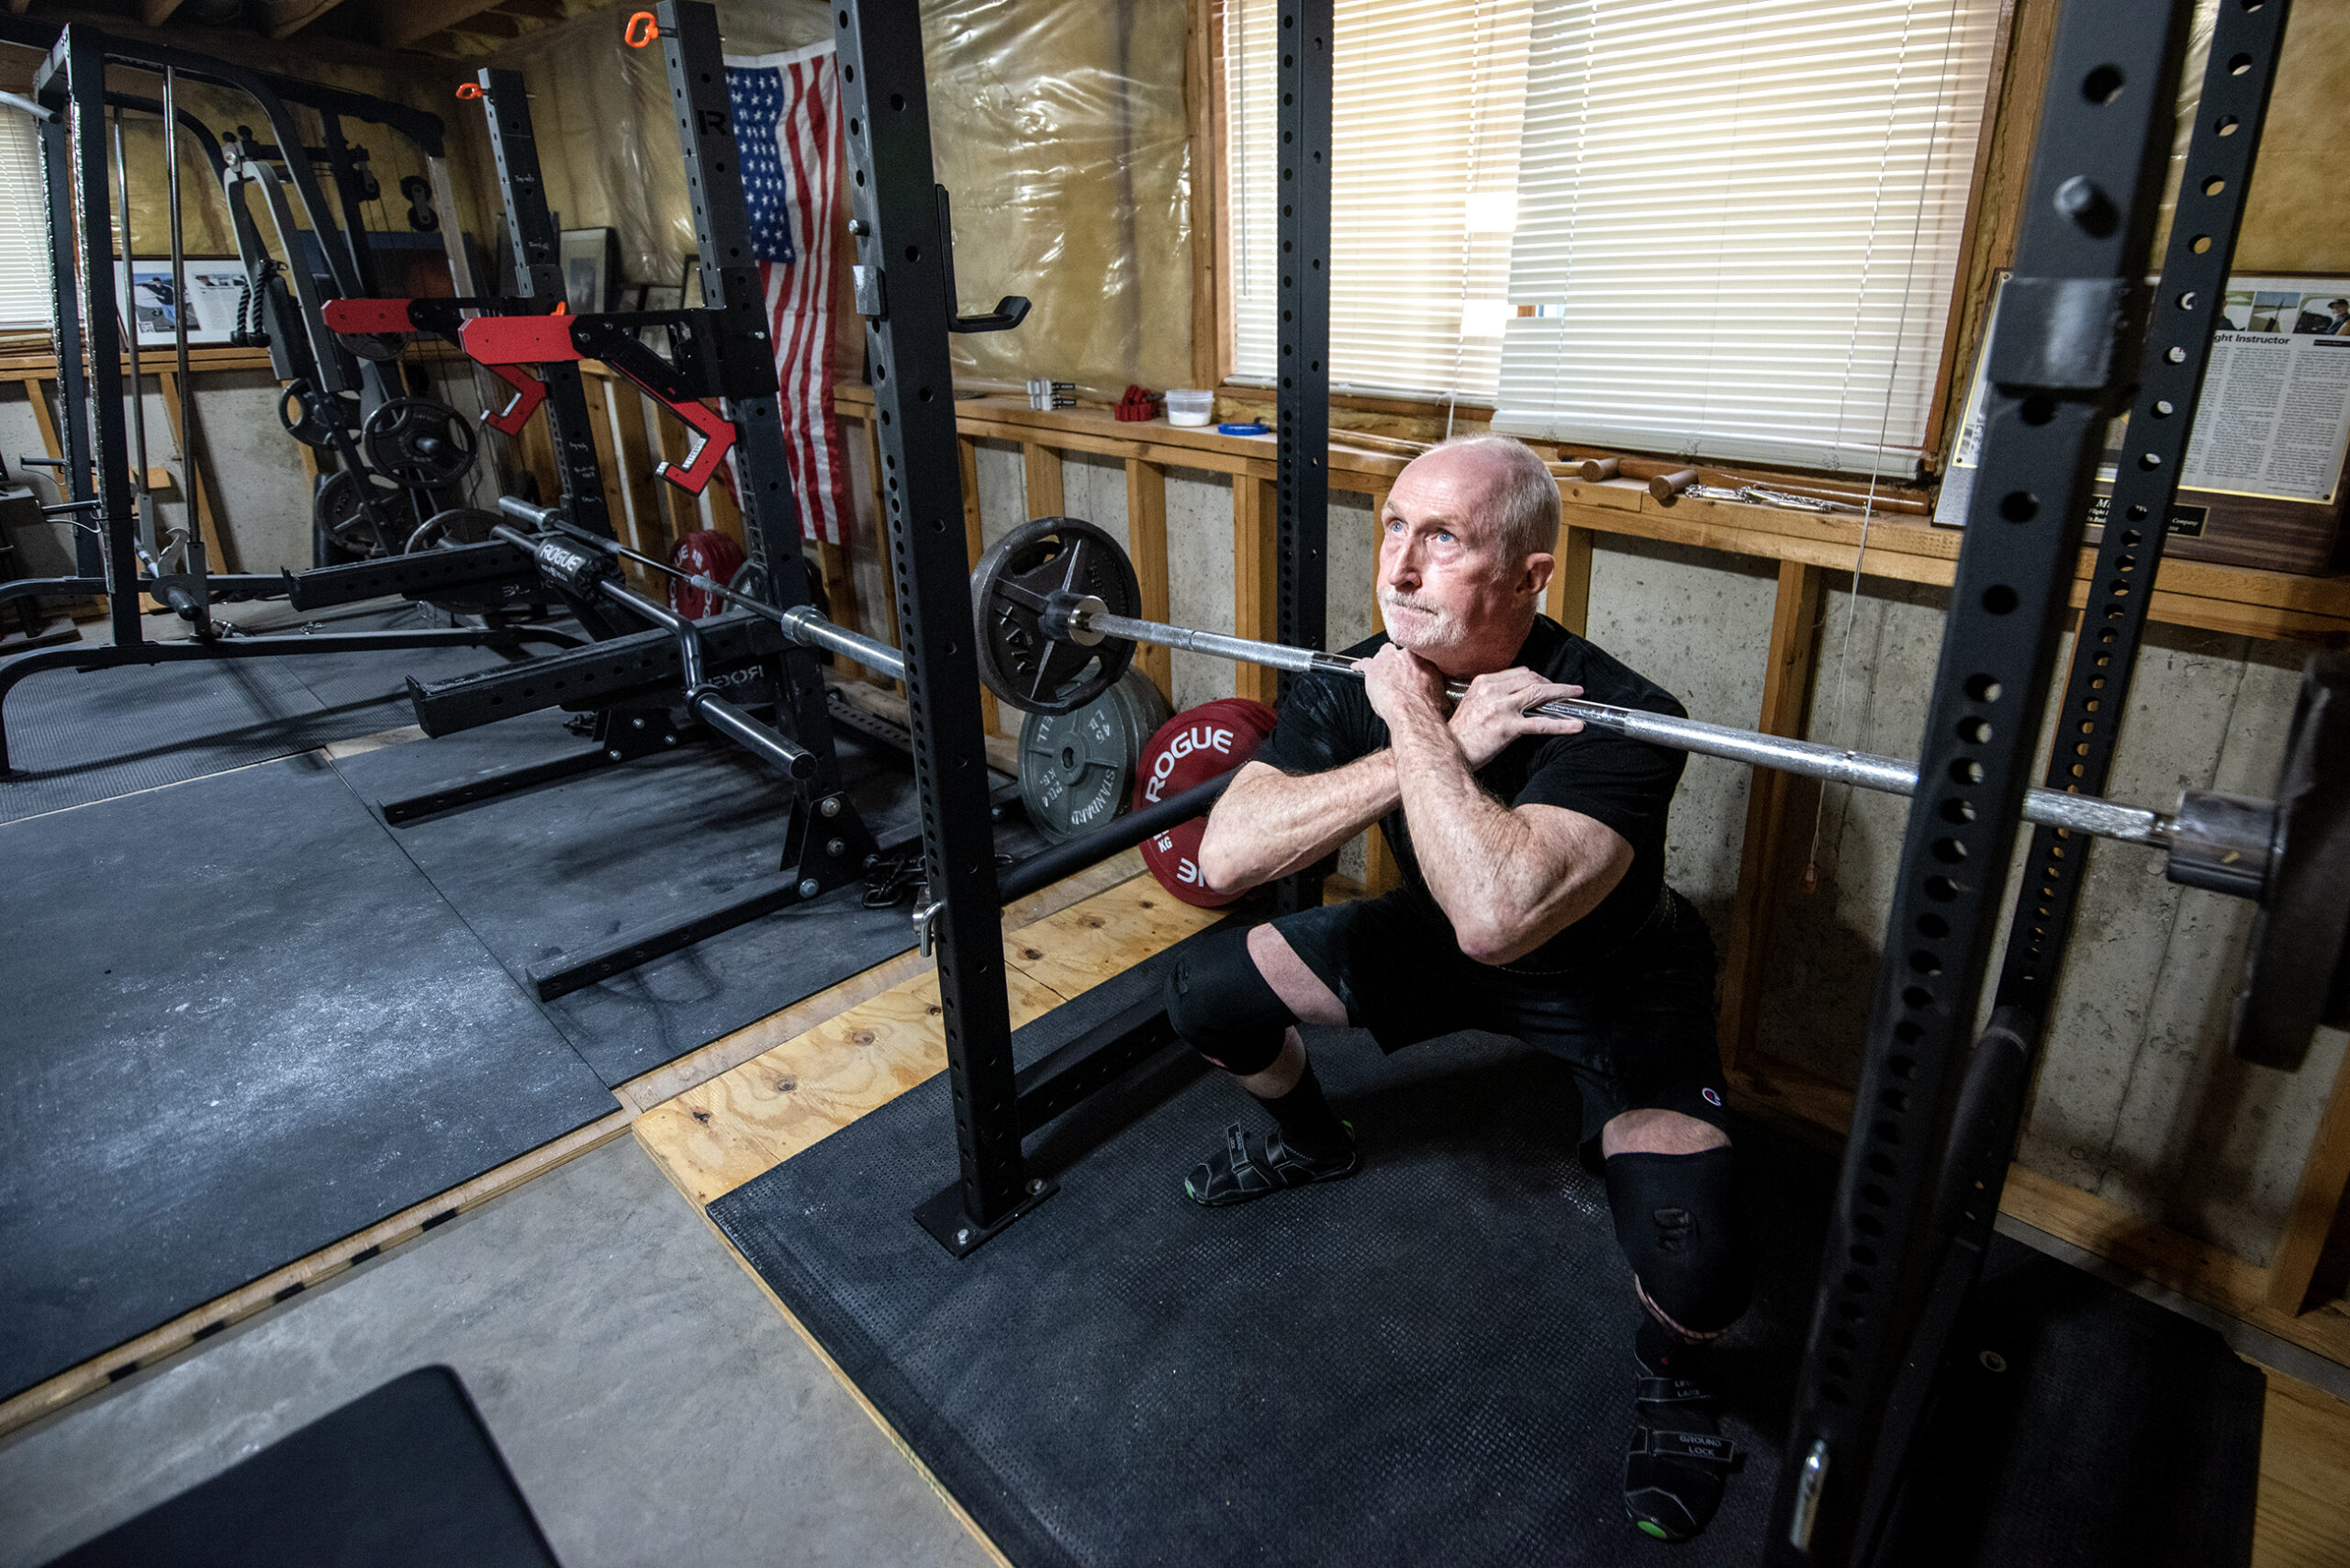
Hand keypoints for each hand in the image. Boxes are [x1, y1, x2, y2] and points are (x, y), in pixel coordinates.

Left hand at [1359, 642, 1450, 731]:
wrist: (1413, 709)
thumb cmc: (1428, 704)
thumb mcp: (1442, 693)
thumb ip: (1438, 687)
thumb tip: (1443, 695)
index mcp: (1424, 658)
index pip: (1418, 654)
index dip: (1416, 662)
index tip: (1416, 669)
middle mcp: (1406, 654)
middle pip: (1401, 651)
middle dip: (1399, 658)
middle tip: (1400, 670)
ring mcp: (1389, 659)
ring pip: (1384, 654)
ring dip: (1382, 661)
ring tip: (1381, 668)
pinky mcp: (1374, 668)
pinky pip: (1364, 663)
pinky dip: (1360, 666)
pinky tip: (1356, 667)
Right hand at [1447, 667, 1584, 768]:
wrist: (1451, 750)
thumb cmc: (1462, 731)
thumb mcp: (1473, 703)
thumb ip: (1493, 694)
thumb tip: (1517, 691)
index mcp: (1484, 682)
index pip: (1519, 672)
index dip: (1538, 678)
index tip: (1548, 684)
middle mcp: (1492, 691)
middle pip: (1532, 679)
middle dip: (1553, 683)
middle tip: (1568, 689)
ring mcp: (1500, 708)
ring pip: (1539, 694)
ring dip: (1562, 693)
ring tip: (1576, 695)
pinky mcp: (1507, 727)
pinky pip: (1540, 723)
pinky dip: (1561, 724)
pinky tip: (1575, 725)